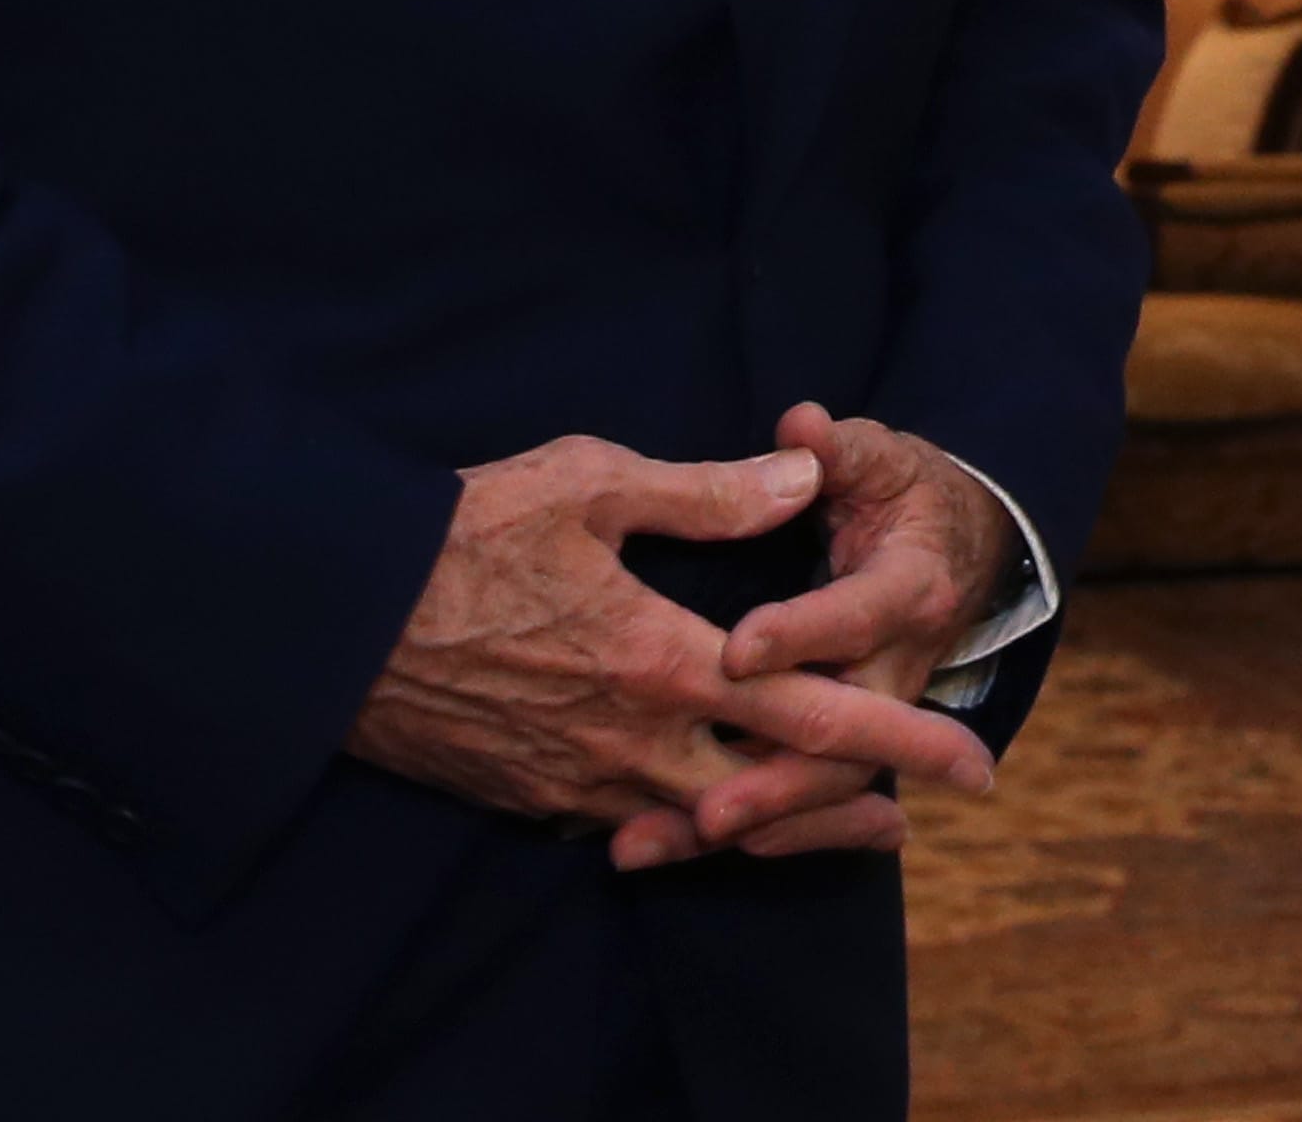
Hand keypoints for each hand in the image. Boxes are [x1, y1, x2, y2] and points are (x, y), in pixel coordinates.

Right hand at [345, 435, 994, 865]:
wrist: (328, 622)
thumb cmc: (460, 534)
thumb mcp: (590, 483)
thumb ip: (708, 491)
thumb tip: (807, 477)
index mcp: (666, 662)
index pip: (811, 710)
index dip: (901, 735)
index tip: (973, 759)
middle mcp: (634, 743)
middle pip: (772, 793)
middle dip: (855, 804)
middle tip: (922, 814)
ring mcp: (579, 784)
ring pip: (703, 823)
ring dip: (776, 825)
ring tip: (844, 822)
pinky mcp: (531, 799)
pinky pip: (628, 825)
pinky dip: (682, 824)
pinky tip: (705, 807)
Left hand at [608, 411, 1028, 866]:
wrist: (962, 548)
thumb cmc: (904, 494)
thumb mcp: (881, 458)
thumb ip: (838, 448)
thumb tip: (800, 426)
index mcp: (911, 588)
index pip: (857, 616)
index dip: (802, 633)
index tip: (736, 650)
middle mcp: (902, 665)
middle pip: (850, 738)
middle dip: (778, 779)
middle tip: (707, 806)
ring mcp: (877, 713)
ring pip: (823, 786)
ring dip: (750, 820)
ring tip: (660, 841)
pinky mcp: (851, 739)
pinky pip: (805, 800)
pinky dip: (746, 829)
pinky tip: (669, 843)